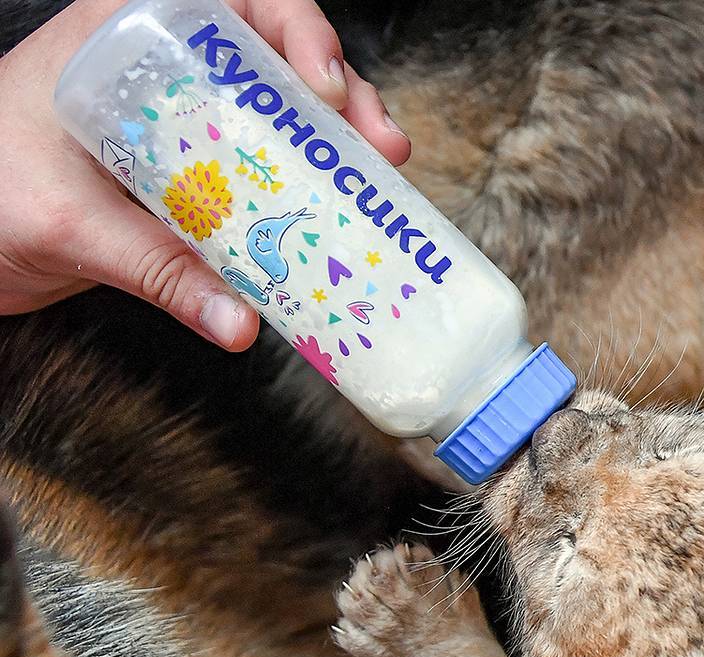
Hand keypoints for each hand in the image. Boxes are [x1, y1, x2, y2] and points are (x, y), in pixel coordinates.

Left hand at [0, 0, 408, 348]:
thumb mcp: (70, 225)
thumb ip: (157, 271)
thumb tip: (239, 323)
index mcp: (127, 36)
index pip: (234, 1)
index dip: (296, 29)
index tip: (323, 86)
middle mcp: (169, 67)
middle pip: (277, 56)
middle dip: (342, 94)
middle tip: (378, 145)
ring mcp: (187, 118)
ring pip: (283, 109)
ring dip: (337, 140)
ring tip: (378, 175)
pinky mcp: (194, 169)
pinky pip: (263, 166)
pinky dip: (306, 187)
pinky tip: (337, 214)